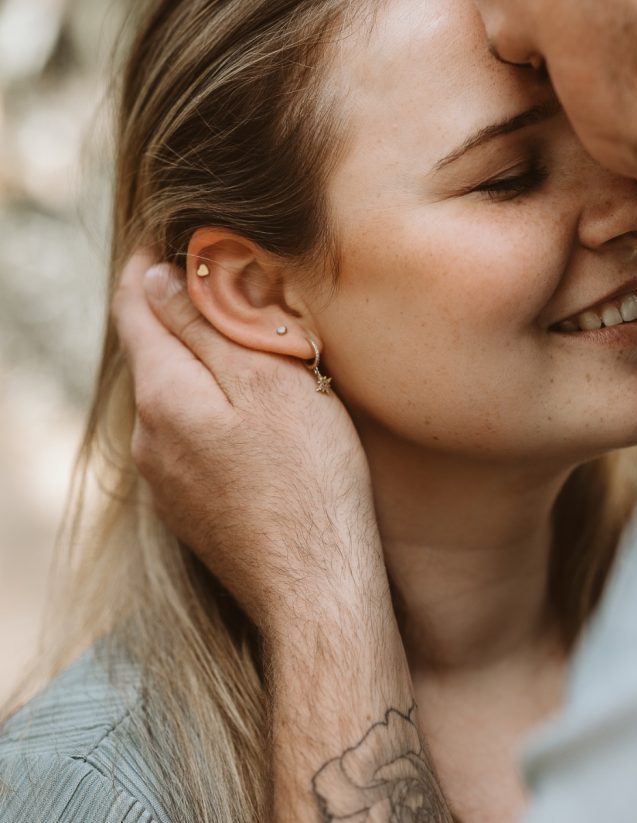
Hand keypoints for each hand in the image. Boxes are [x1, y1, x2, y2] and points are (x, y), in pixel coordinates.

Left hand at [113, 251, 378, 635]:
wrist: (317, 588)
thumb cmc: (309, 477)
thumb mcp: (268, 382)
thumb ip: (210, 326)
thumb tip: (158, 276)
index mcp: (163, 394)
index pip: (134, 305)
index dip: (151, 263)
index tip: (177, 234)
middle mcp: (147, 437)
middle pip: (153, 349)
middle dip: (185, 309)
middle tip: (235, 278)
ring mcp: (164, 479)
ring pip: (173, 394)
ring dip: (202, 361)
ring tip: (257, 344)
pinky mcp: (189, 508)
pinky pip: (189, 435)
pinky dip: (213, 407)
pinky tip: (258, 415)